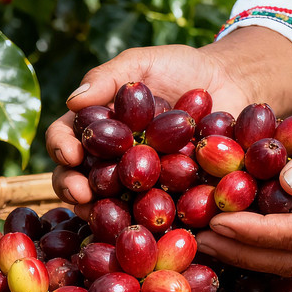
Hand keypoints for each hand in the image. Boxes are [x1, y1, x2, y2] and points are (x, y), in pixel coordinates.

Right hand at [46, 44, 251, 217]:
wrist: (229, 84)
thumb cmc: (180, 69)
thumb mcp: (142, 64)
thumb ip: (108, 77)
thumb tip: (73, 101)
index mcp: (99, 129)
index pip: (67, 138)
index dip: (62, 147)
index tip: (70, 153)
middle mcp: (112, 159)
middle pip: (80, 178)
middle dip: (73, 187)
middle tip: (80, 194)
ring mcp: (141, 182)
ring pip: (111, 203)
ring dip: (101, 213)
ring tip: (100, 215)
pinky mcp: (171, 196)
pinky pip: (156, 214)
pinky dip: (148, 223)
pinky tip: (147, 227)